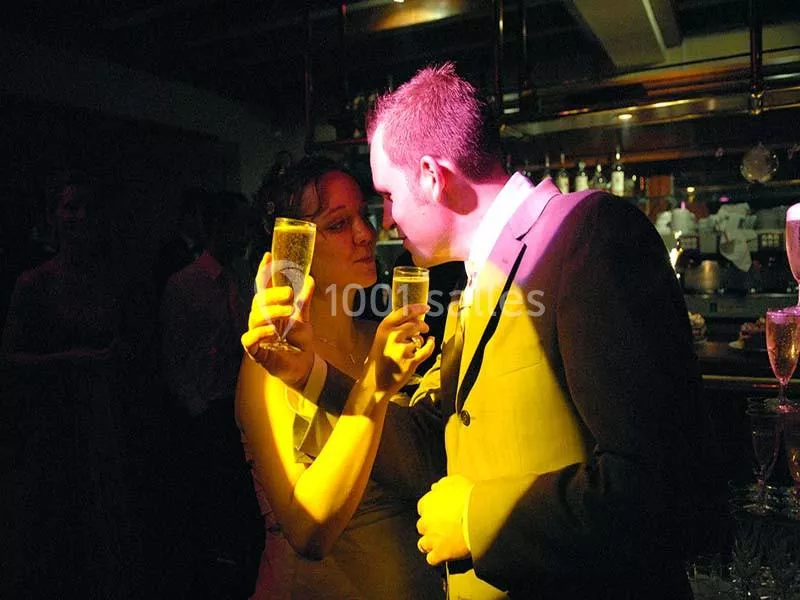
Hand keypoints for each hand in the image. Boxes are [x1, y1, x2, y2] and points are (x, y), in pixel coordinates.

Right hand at [241, 252, 314, 388]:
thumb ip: (303, 300)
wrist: (304, 366)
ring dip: (272, 312)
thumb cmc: (299, 341)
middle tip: (289, 293)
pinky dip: (260, 333)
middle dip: (273, 294)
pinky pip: (249, 339)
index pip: (263, 287)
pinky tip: (272, 331)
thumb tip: (309, 279)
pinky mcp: (255, 350)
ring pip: (255, 317)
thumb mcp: (303, 317)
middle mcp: (261, 319)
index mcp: (271, 308)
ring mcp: (257, 334)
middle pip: (259, 300)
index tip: (268, 256)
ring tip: (288, 312)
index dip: (264, 271)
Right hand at [363, 304, 433, 397]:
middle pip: (415, 324)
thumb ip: (393, 328)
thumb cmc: (379, 360)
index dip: (417, 308)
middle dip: (422, 325)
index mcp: (384, 328)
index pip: (404, 312)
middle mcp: (393, 336)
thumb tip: (413, 317)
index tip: (426, 307)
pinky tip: (431, 342)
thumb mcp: (381, 339)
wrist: (374, 383)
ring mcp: (402, 349)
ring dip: (421, 340)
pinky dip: (431, 345)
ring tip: (415, 346)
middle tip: (425, 328)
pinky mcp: (410, 362)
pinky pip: (427, 350)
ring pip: (419, 339)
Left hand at [416, 475, 472, 565]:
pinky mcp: (440, 553)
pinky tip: (445, 555)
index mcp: (427, 503)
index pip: (422, 508)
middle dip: (431, 528)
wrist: (480, 514)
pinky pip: (432, 559)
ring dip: (431, 544)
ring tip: (444, 543)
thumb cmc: (469, 496)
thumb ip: (441, 485)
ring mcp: (432, 538)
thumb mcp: (454, 482)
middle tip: (444, 528)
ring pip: (423, 544)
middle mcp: (426, 521)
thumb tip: (434, 488)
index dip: (432, 512)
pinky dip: (437, 558)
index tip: (441, 514)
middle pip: (422, 526)